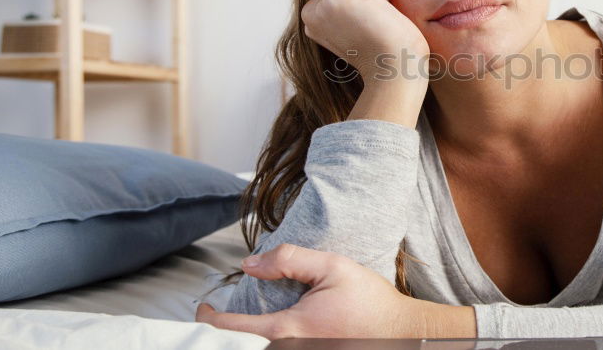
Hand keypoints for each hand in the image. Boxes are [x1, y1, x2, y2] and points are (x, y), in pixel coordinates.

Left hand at [195, 243, 424, 338]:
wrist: (399, 332)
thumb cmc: (369, 301)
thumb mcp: (332, 267)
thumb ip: (289, 261)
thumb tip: (249, 264)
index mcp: (288, 330)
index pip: (232, 329)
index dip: (209, 320)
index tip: (202, 309)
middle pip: (240, 347)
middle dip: (221, 336)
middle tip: (213, 321)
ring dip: (242, 341)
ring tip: (234, 328)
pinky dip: (261, 343)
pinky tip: (261, 335)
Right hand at [301, 0, 429, 82]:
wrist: (397, 71)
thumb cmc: (390, 51)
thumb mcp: (355, 24)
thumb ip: (344, 4)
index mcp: (313, 20)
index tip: (367, 28)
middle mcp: (310, 12)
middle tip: (374, 24)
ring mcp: (321, 4)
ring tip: (376, 20)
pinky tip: (378, 13)